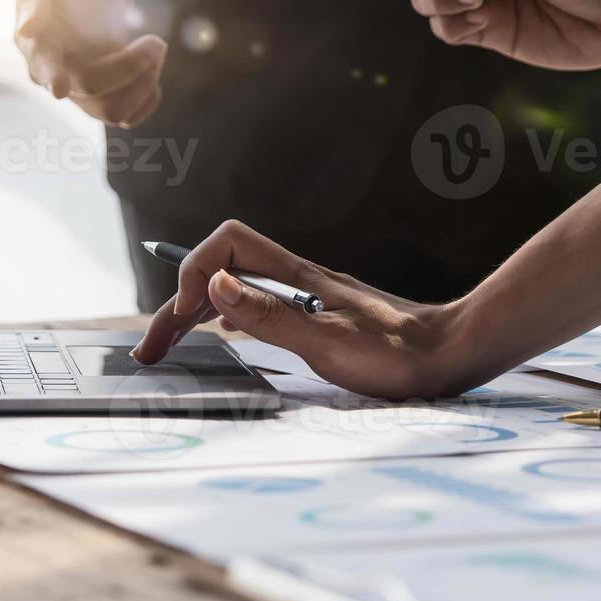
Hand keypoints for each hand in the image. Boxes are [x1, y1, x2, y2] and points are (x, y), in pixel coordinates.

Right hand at [14, 0, 165, 126]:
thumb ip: (35, 0)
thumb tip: (26, 28)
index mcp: (38, 45)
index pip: (44, 67)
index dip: (53, 77)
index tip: (58, 88)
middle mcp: (58, 70)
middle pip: (93, 92)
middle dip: (131, 69)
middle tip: (156, 41)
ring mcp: (83, 80)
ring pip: (112, 110)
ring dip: (143, 85)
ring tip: (155, 47)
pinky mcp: (108, 84)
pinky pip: (127, 112)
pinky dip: (146, 100)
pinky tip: (155, 75)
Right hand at [128, 221, 474, 399]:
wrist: (450, 354)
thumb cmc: (396, 355)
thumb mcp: (327, 343)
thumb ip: (269, 315)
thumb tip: (212, 283)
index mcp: (297, 277)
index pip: (227, 245)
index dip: (193, 273)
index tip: (182, 319)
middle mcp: (298, 279)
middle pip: (222, 267)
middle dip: (178, 301)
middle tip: (149, 349)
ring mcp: (307, 295)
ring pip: (237, 285)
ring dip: (197, 308)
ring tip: (170, 341)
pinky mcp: (318, 314)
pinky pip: (258, 303)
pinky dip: (227, 315)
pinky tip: (222, 333)